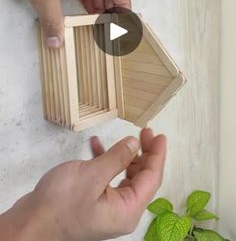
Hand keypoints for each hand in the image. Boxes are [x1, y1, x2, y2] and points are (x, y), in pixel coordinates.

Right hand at [0, 129, 165, 240]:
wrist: (30, 223)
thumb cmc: (61, 203)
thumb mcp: (92, 175)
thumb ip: (117, 158)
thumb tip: (134, 144)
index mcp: (127, 210)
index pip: (151, 179)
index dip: (157, 155)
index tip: (160, 136)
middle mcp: (121, 211)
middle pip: (140, 178)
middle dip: (143, 153)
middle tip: (145, 132)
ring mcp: (106, 208)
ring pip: (124, 177)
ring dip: (122, 156)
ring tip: (122, 137)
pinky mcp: (92, 202)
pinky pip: (106, 179)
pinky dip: (103, 162)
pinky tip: (94, 146)